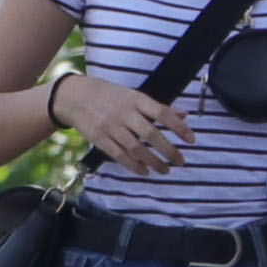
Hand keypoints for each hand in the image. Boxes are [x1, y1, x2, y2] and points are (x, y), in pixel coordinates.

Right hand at [50, 69, 183, 176]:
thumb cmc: (109, 95)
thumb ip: (159, 107)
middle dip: (168, 150)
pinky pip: (119, 155)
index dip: (179, 127)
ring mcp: (110, 126)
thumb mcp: (133, 95)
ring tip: (166, 170)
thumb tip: (185, 115)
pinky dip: (134, 166)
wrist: (74, 96)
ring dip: (153, 162)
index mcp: (135, 99)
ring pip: (136, 148)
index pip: (162, 113)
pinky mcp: (99, 138)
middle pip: (151, 134)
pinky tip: (145, 171)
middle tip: (180, 161)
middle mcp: (124, 112)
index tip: (191, 140)